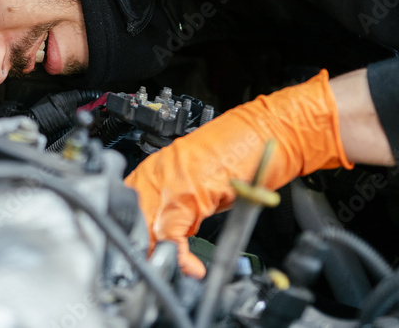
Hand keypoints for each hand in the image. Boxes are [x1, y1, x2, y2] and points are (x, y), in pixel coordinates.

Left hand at [124, 70, 353, 276]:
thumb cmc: (244, 149)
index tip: (145, 253)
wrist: (271, 130)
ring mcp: (174, 178)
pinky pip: (172, 232)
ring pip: (146, 226)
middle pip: (132, 216)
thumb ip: (179, 202)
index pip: (127, 204)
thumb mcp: (202, 180)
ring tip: (174, 268)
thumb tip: (167, 233)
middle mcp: (160, 169)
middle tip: (156, 265)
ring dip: (158, 253)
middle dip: (143, 247)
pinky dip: (181, 256)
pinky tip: (192, 267)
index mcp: (159, 165)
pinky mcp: (194, 190)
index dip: (133, 234)